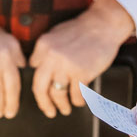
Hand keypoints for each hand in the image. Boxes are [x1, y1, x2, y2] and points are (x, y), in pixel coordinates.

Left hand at [30, 0, 135, 116]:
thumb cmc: (82, 29)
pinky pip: (76, 94)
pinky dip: (77, 100)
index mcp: (43, 45)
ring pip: (57, 94)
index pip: (32, 70)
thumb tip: (38, 68)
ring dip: (61, 105)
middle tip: (48, 111)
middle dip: (43, 103)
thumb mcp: (56, 34)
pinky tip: (79, 101)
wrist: (104, 24)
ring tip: (64, 109)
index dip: (37, 82)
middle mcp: (51, 57)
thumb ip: (46, 51)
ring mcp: (66, 66)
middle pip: (39, 88)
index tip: (41, 92)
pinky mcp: (82, 73)